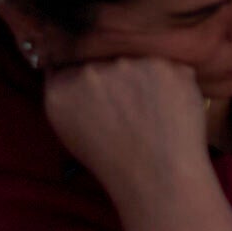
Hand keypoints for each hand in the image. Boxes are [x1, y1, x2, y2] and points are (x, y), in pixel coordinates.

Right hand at [34, 44, 219, 193]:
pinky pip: (167, 64)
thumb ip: (67, 93)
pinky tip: (168, 106)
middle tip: (128, 101)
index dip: (84, 70)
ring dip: (143, 75)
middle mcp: (92, 71)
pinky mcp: (166, 62)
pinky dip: (169, 81)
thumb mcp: (71, 131)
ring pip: (137, 57)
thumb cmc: (113, 161)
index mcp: (61, 90)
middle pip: (103, 56)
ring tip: (150, 109)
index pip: (68, 60)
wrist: (158, 175)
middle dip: (115, 74)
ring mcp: (130, 63)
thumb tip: (70, 64)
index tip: (98, 83)